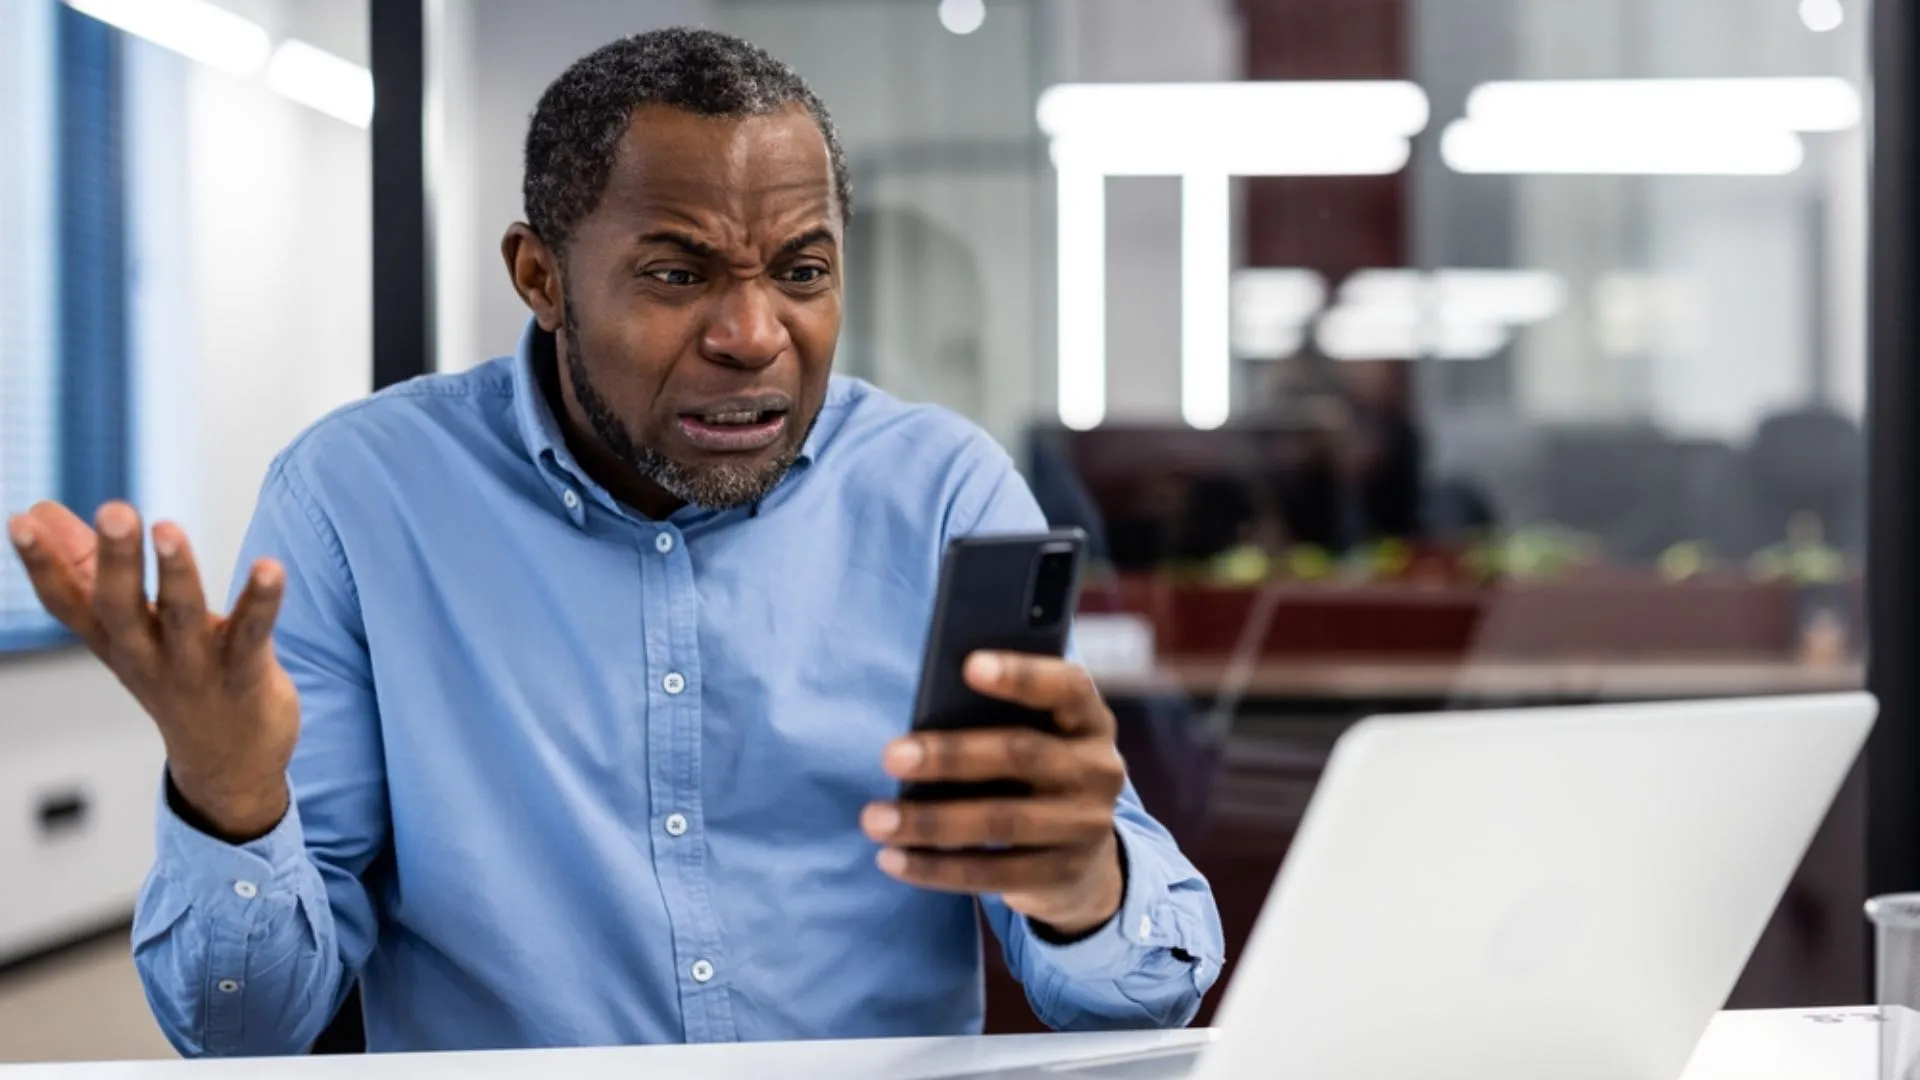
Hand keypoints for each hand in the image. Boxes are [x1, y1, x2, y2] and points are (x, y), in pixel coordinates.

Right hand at [8, 501, 297, 838]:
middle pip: (120, 607)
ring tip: (168, 528)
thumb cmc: (172, 677)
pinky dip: (260, 600)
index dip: (42, 564)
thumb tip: (40, 510)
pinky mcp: (245, 674)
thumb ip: (85, 566)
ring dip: (177, 573)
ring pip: (182, 617)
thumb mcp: (123, 627)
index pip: (67, 603)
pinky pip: (252, 633)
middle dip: (115, 559)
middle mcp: (146, 655)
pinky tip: (269, 567)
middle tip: (114, 510)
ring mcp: (195, 668)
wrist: (228, 765)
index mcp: (112, 640)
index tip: (21, 520)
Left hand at [864, 652, 1126, 937]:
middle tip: (890, 756)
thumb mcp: (1034, 736)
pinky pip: (993, 874)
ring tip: (874, 818)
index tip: (969, 665)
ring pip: (1002, 820)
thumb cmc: (1032, 772)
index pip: (1067, 686)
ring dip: (930, 822)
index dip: (1022, 675)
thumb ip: (997, 720)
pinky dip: (936, 868)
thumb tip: (924, 723)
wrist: (1083, 857)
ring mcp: (1087, 826)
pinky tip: (892, 859)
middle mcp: (1098, 769)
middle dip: (950, 755)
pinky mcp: (1062, 875)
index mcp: (1089, 720)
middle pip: (1022, 754)